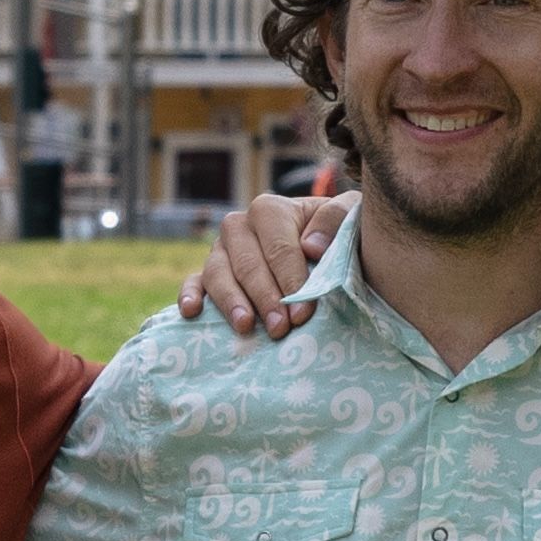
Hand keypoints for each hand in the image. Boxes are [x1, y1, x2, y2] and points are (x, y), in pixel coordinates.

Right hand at [177, 187, 349, 338]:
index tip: (304, 313)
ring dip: (231, 302)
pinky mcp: (208, 274)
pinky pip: (194, 282)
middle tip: (281, 329)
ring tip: (246, 327)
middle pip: (247, 264)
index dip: (291, 281)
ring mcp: (220, 251)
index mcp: (270, 210)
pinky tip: (192, 312)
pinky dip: (190, 295)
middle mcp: (239, 227)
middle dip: (265, 298)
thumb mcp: (350, 218)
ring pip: (218, 274)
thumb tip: (311, 246)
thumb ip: (337, 221)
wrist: (323, 249)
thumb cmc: (336, 236)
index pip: (278, 248)